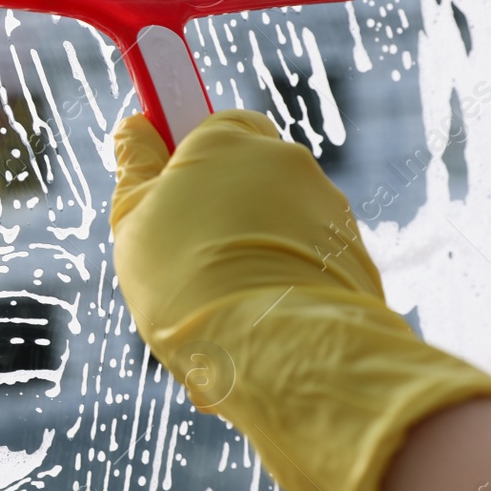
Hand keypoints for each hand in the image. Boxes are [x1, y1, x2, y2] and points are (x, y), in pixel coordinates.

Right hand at [110, 110, 490, 490]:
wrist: (290, 363)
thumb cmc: (197, 288)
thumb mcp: (137, 223)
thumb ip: (135, 168)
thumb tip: (135, 127)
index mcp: (239, 142)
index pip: (199, 132)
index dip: (173, 173)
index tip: (155, 205)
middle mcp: (292, 171)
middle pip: (232, 195)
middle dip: (205, 236)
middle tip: (175, 289)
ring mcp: (329, 224)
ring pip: (265, 246)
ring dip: (238, 280)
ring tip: (214, 332)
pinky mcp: (355, 273)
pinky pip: (300, 282)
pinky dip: (275, 308)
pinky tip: (250, 348)